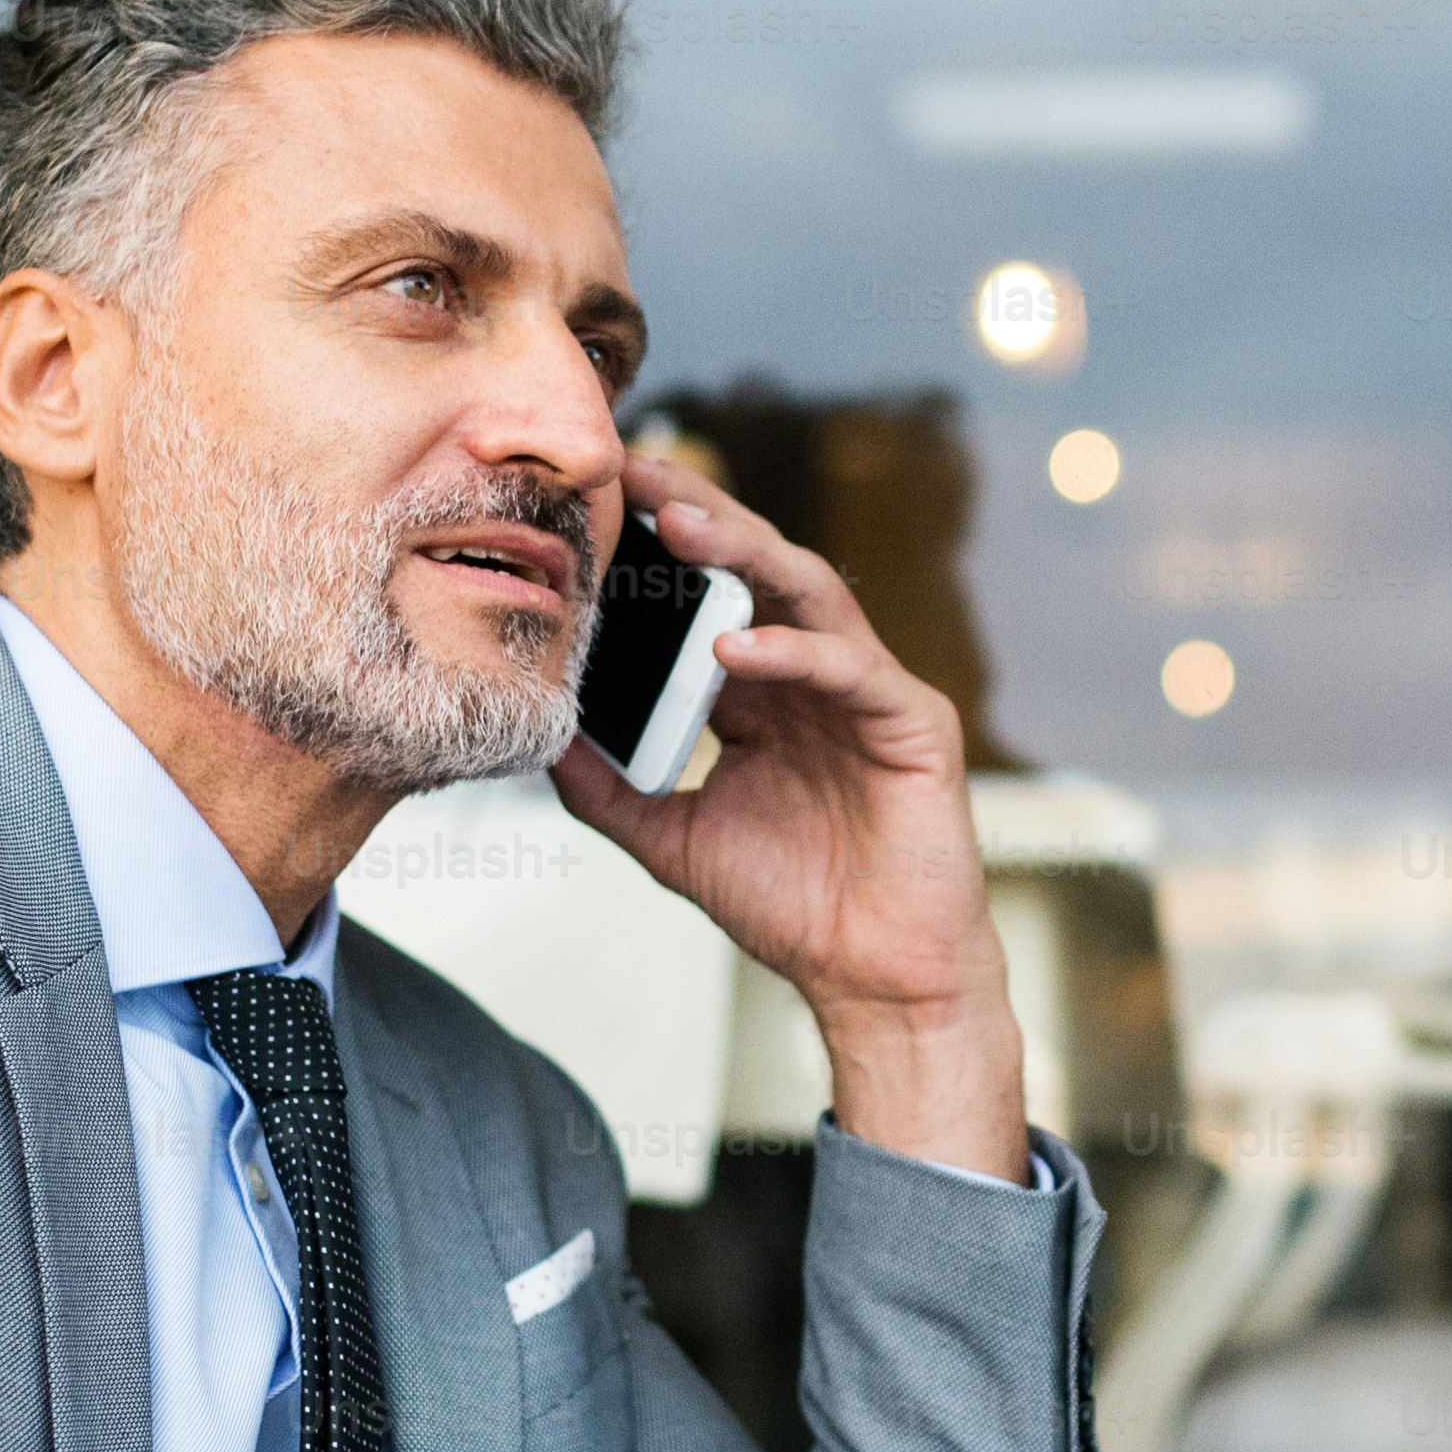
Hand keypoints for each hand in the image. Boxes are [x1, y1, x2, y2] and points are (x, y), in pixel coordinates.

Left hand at [550, 450, 1027, 1180]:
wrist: (874, 979)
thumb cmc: (791, 905)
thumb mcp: (673, 837)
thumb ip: (609, 787)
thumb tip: (538, 736)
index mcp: (763, 690)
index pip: (709, 595)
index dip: (660, 548)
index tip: (595, 506)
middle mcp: (816, 674)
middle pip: (757, 567)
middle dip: (698, 513)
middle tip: (634, 473)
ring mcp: (869, 692)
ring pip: (809, 592)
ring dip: (746, 553)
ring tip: (682, 525)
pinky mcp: (914, 723)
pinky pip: (851, 669)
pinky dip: (792, 653)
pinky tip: (734, 650)